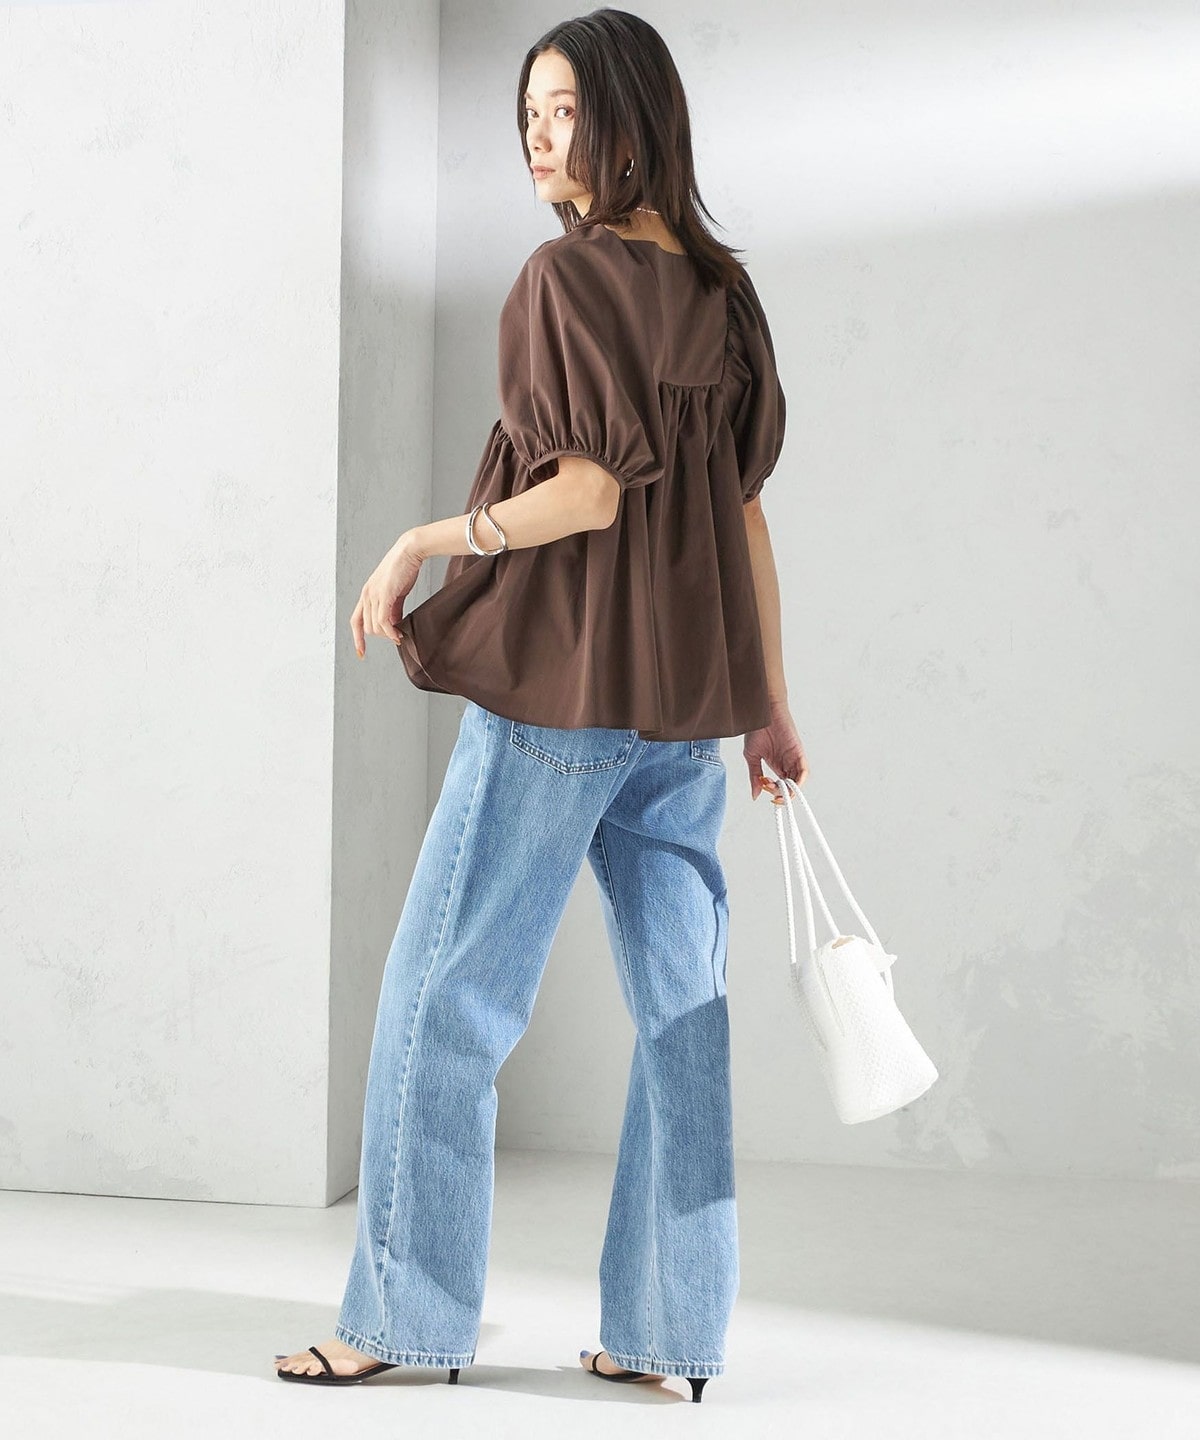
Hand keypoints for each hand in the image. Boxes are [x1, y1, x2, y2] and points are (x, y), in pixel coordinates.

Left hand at [350, 532, 423, 657]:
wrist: (409, 551)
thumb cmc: (403, 569)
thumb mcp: (395, 592)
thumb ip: (392, 608)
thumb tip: (394, 624)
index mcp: (366, 594)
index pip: (355, 621)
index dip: (357, 638)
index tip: (361, 652)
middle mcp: (366, 595)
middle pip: (366, 627)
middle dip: (381, 636)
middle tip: (395, 637)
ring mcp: (373, 595)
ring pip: (375, 626)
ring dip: (387, 635)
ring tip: (399, 636)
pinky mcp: (384, 594)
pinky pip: (384, 620)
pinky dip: (390, 631)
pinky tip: (398, 634)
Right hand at [744, 698, 809, 802]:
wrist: (761, 713)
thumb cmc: (756, 730)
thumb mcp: (752, 757)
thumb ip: (754, 776)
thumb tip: (755, 795)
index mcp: (776, 764)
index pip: (780, 785)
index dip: (774, 792)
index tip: (764, 791)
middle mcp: (786, 763)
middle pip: (790, 785)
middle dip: (782, 794)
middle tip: (772, 795)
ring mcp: (793, 758)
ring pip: (798, 780)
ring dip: (791, 790)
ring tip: (779, 791)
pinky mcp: (798, 752)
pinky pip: (804, 770)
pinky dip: (800, 780)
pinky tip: (791, 785)